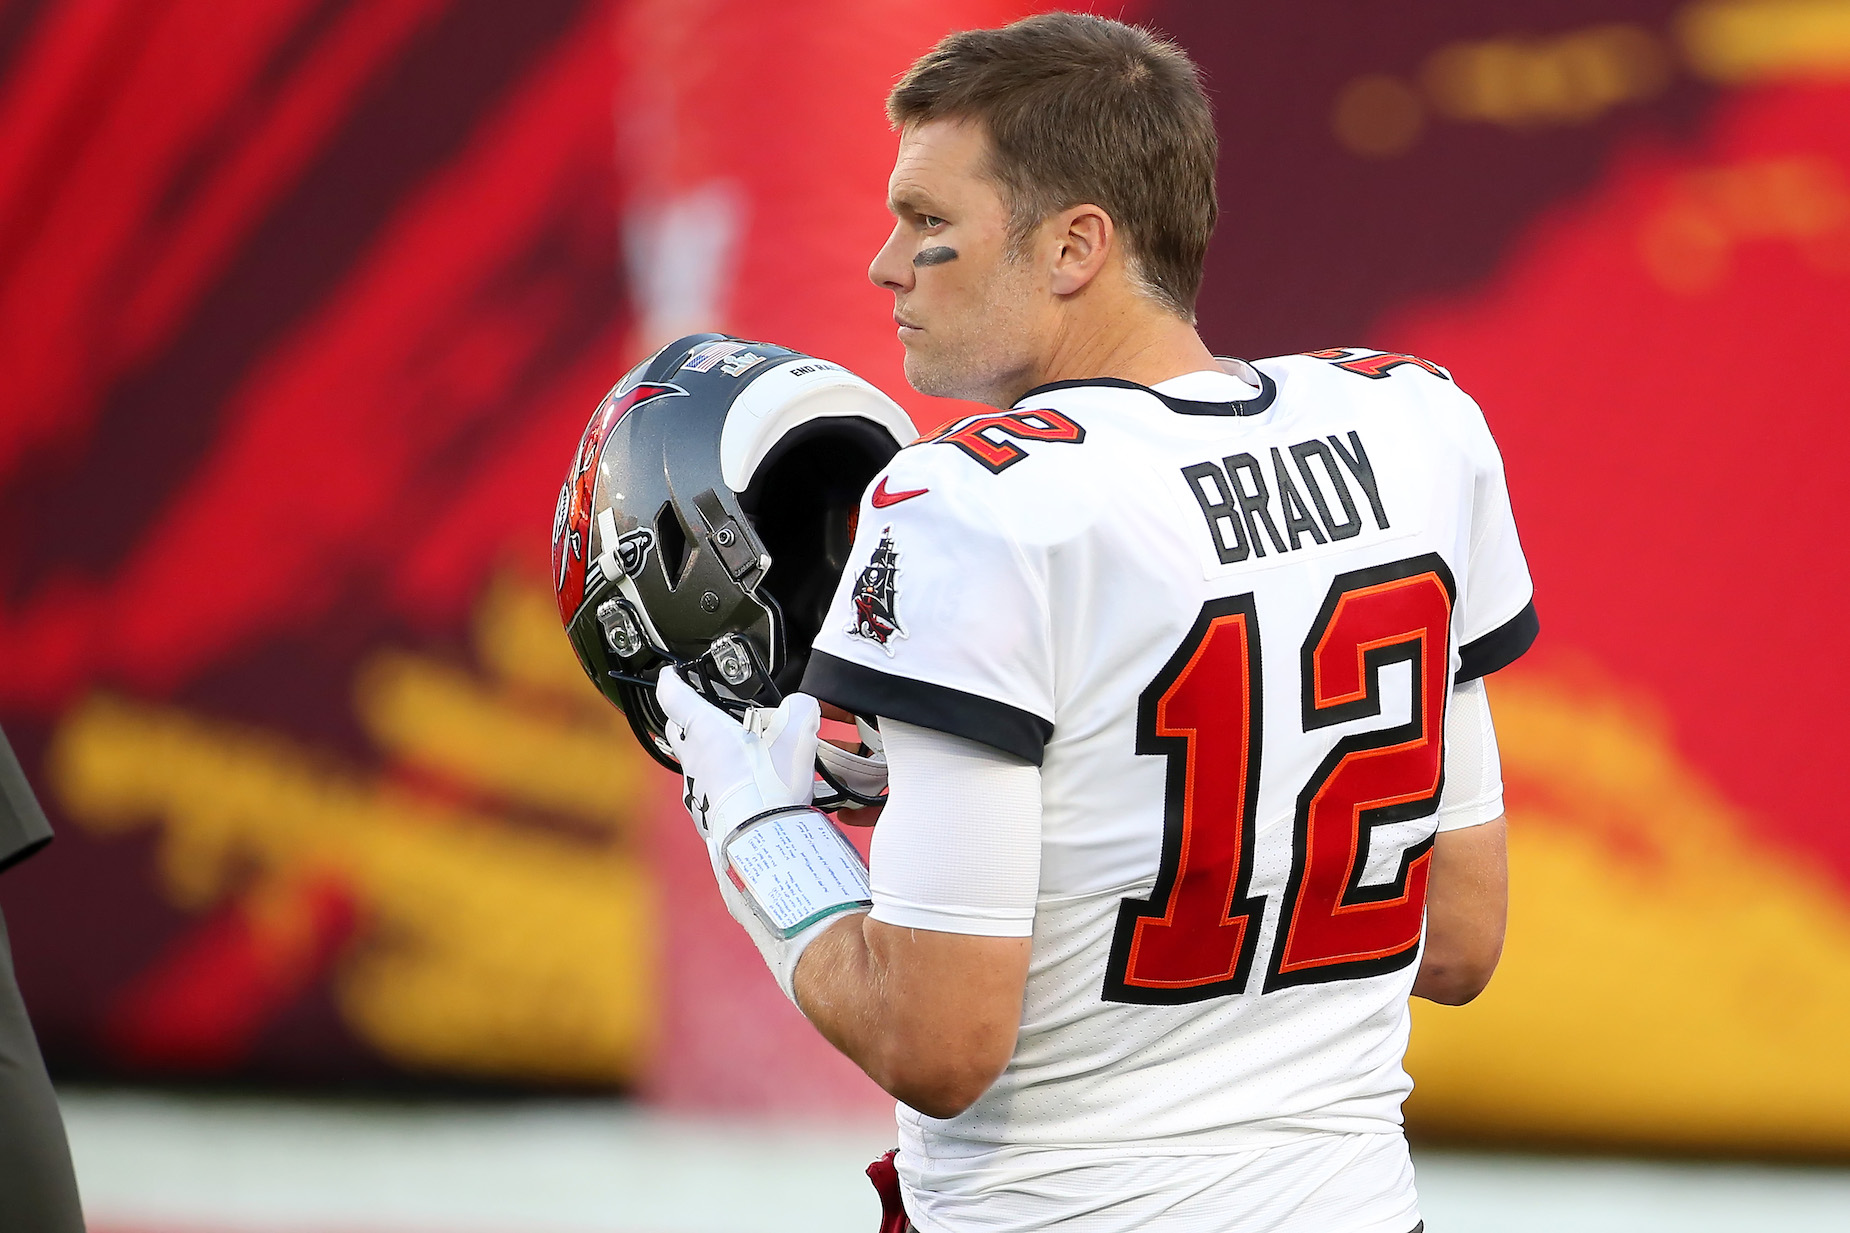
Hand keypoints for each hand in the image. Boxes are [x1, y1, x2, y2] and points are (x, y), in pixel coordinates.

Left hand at [656, 670, 868, 1003]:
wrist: (763, 842)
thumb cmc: (772, 786)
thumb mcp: (798, 734)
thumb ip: (801, 710)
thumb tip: (802, 704)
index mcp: (706, 731)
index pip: (675, 697)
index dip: (671, 681)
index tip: (669, 674)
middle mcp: (694, 760)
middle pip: (677, 732)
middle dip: (684, 721)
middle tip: (699, 715)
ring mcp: (696, 793)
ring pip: (694, 765)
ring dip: (707, 758)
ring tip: (735, 757)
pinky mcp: (706, 819)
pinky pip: (708, 795)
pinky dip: (721, 787)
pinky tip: (745, 791)